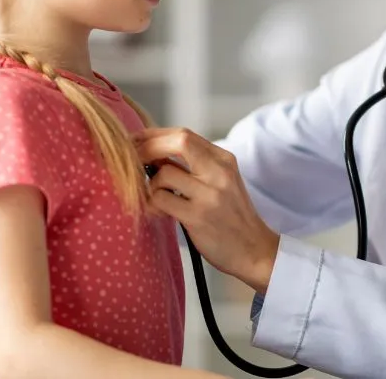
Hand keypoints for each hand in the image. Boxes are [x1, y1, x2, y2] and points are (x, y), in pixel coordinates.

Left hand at [135, 128, 279, 293]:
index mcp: (224, 160)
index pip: (183, 134)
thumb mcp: (222, 182)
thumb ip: (194, 166)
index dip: (154, 135)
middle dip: (147, 148)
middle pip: (176, 142)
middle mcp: (219, 172)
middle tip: (131, 161)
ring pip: (164, 173)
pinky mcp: (198, 216)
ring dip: (150, 185)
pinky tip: (158, 212)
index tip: (136, 142)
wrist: (254, 250)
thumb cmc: (231, 217)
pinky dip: (151, 204)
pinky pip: (161, 200)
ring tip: (155, 197)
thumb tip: (153, 152)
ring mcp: (210, 194)